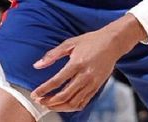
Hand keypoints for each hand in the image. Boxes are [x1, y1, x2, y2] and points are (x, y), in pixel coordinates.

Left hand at [30, 15, 144, 111]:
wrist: (112, 43)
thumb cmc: (91, 41)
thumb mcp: (70, 43)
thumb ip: (52, 55)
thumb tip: (37, 65)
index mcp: (77, 63)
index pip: (57, 81)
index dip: (44, 90)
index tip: (35, 94)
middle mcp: (85, 76)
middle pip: (65, 96)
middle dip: (49, 101)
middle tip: (40, 101)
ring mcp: (92, 83)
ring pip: (74, 102)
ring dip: (59, 107)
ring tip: (49, 105)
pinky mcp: (97, 87)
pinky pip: (83, 102)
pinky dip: (72, 107)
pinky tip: (64, 105)